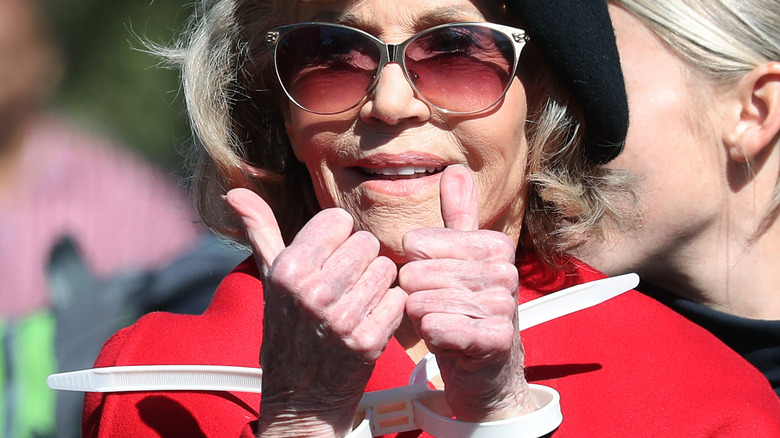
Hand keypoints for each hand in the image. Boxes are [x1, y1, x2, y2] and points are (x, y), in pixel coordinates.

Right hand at [226, 189, 406, 436]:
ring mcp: (341, 318)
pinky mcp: (368, 341)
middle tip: (343, 284)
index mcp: (289, 269)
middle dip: (359, 260)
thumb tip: (236, 191)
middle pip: (367, 242)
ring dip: (376, 283)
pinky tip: (369, 320)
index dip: (337, 238)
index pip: (339, 220)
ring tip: (356, 301)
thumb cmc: (287, 326)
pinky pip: (398, 299)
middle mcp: (313, 292)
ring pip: (386, 268)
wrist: (299, 395)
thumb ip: (260, 229)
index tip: (327, 259)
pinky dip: (389, 309)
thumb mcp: (270, 276)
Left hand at [399, 165, 535, 420]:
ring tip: (438, 322)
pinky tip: (444, 340)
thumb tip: (457, 168)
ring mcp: (503, 306)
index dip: (414, 266)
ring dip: (421, 317)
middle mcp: (504, 271)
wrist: (485, 370)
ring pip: (424, 302)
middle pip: (418, 273)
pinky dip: (431, 336)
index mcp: (494, 245)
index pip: (419, 243)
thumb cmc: (463, 309)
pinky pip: (438, 328)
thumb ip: (458, 216)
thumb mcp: (459, 259)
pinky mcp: (496, 340)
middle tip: (431, 307)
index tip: (433, 280)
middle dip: (413, 295)